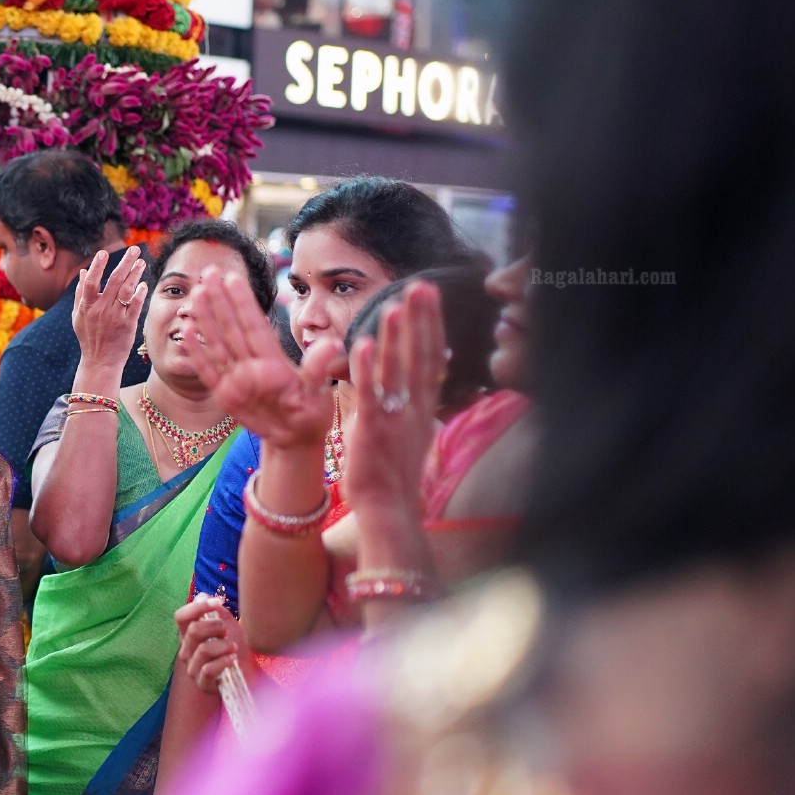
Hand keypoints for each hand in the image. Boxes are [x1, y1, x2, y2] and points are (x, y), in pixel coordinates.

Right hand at [70, 246, 146, 375]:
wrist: (100, 361)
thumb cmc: (89, 337)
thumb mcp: (79, 316)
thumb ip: (81, 294)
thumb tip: (84, 272)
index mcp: (87, 307)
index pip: (92, 282)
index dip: (97, 266)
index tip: (103, 253)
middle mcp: (101, 310)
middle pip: (115, 281)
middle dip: (125, 262)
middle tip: (134, 249)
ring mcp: (116, 317)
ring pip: (127, 290)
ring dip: (136, 274)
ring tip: (141, 262)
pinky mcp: (128, 325)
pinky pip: (136, 305)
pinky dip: (140, 293)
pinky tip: (143, 284)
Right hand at [174, 593, 250, 693]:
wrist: (251, 674)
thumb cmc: (237, 649)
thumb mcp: (229, 625)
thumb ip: (215, 612)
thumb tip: (202, 596)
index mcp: (189, 635)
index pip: (181, 617)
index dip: (197, 607)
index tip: (218, 603)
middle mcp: (187, 651)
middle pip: (193, 631)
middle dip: (216, 627)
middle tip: (227, 631)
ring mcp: (193, 668)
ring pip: (203, 650)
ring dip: (223, 646)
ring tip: (233, 648)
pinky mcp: (202, 684)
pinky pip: (208, 669)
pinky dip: (223, 662)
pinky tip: (232, 660)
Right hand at [185, 272, 339, 448]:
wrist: (294, 439)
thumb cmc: (310, 414)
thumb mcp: (317, 395)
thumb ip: (317, 370)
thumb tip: (333, 345)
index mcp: (273, 361)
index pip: (255, 325)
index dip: (243, 302)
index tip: (234, 277)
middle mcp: (252, 365)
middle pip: (232, 327)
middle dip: (220, 299)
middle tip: (210, 272)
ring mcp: (237, 379)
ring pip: (218, 342)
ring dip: (206, 318)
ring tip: (197, 293)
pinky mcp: (226, 395)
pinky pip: (208, 370)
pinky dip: (197, 352)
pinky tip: (188, 330)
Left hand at [343, 280, 445, 509]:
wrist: (391, 509)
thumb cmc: (397, 471)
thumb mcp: (415, 431)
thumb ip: (418, 401)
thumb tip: (426, 376)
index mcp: (424, 406)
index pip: (432, 357)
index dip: (431, 324)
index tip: (429, 295)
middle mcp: (414, 408)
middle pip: (421, 356)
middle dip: (421, 319)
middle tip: (420, 285)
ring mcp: (395, 418)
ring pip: (397, 370)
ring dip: (394, 336)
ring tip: (392, 305)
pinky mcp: (372, 430)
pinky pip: (370, 394)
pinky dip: (367, 369)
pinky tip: (362, 343)